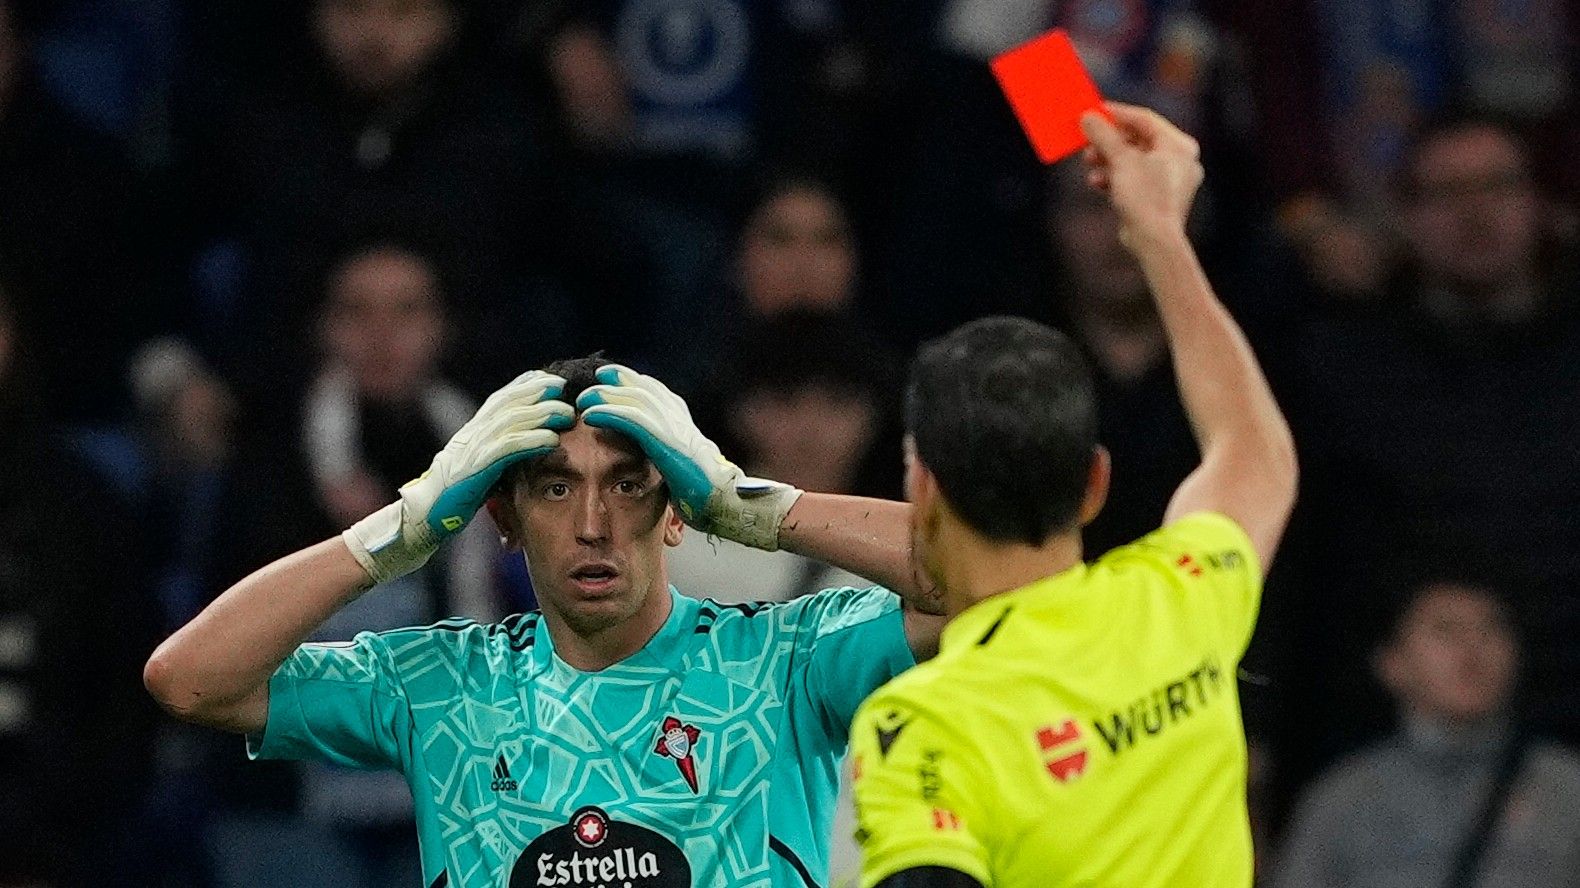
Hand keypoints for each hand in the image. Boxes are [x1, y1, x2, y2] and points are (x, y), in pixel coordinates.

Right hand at [342, 370, 574, 583]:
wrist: (426, 513)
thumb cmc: (456, 493)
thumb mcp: (479, 464)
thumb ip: (498, 450)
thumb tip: (528, 442)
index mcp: (473, 429)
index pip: (501, 397)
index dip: (526, 384)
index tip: (551, 379)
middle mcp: (473, 432)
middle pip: (509, 401)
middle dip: (538, 390)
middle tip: (564, 387)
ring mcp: (473, 448)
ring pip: (512, 420)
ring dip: (542, 414)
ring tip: (566, 413)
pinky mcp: (477, 467)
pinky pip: (508, 448)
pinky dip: (531, 441)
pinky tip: (551, 440)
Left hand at [575, 364, 801, 550]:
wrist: (724, 500)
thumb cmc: (705, 491)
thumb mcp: (683, 463)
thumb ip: (667, 451)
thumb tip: (652, 454)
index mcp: (683, 420)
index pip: (654, 390)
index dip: (630, 382)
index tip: (609, 380)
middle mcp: (679, 417)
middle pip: (643, 387)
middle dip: (616, 381)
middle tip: (592, 382)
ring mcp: (673, 426)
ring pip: (634, 398)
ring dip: (605, 396)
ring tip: (584, 399)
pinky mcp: (664, 441)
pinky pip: (631, 418)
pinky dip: (608, 413)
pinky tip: (590, 415)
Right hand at [1078, 102, 1203, 247]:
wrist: (1154, 241)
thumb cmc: (1146, 197)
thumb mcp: (1121, 160)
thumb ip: (1104, 135)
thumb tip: (1087, 117)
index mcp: (1179, 145)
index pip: (1144, 119)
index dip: (1117, 113)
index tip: (1093, 111)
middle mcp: (1178, 160)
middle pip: (1137, 139)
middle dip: (1109, 140)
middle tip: (1087, 139)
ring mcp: (1169, 180)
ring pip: (1133, 160)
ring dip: (1107, 159)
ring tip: (1089, 161)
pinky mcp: (1157, 198)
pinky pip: (1133, 178)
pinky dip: (1115, 177)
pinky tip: (1097, 181)